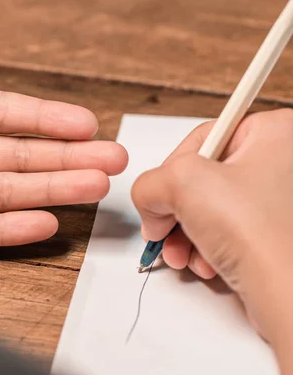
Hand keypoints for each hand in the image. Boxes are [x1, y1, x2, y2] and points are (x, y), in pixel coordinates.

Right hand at [131, 109, 292, 367]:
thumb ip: (149, 181)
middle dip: (176, 211)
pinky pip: (229, 231)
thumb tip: (149, 199)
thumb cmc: (259, 234)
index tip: (159, 196)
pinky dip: (207, 249)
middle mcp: (285, 162)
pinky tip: (206, 264)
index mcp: (277, 133)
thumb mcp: (181, 184)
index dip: (171, 169)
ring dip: (186, 234)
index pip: (203, 138)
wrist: (288, 295)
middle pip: (204, 177)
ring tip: (183, 255)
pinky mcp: (277, 233)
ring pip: (212, 209)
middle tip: (162, 229)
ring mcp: (282, 201)